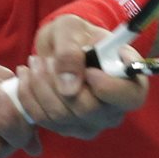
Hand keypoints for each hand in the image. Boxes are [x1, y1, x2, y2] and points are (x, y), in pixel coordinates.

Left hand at [12, 14, 147, 138]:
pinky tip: (28, 75)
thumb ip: (70, 51)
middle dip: (59, 81)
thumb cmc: (75, 34)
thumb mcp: (71, 28)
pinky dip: (29, 94)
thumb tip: (69, 88)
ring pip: (60, 115)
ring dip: (40, 85)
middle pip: (88, 109)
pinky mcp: (66, 129)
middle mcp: (114, 110)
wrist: (61, 46)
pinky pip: (43, 119)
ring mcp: (90, 124)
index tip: (89, 69)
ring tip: (36, 61)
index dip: (108, 86)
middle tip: (48, 59)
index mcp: (130, 82)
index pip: (130, 97)